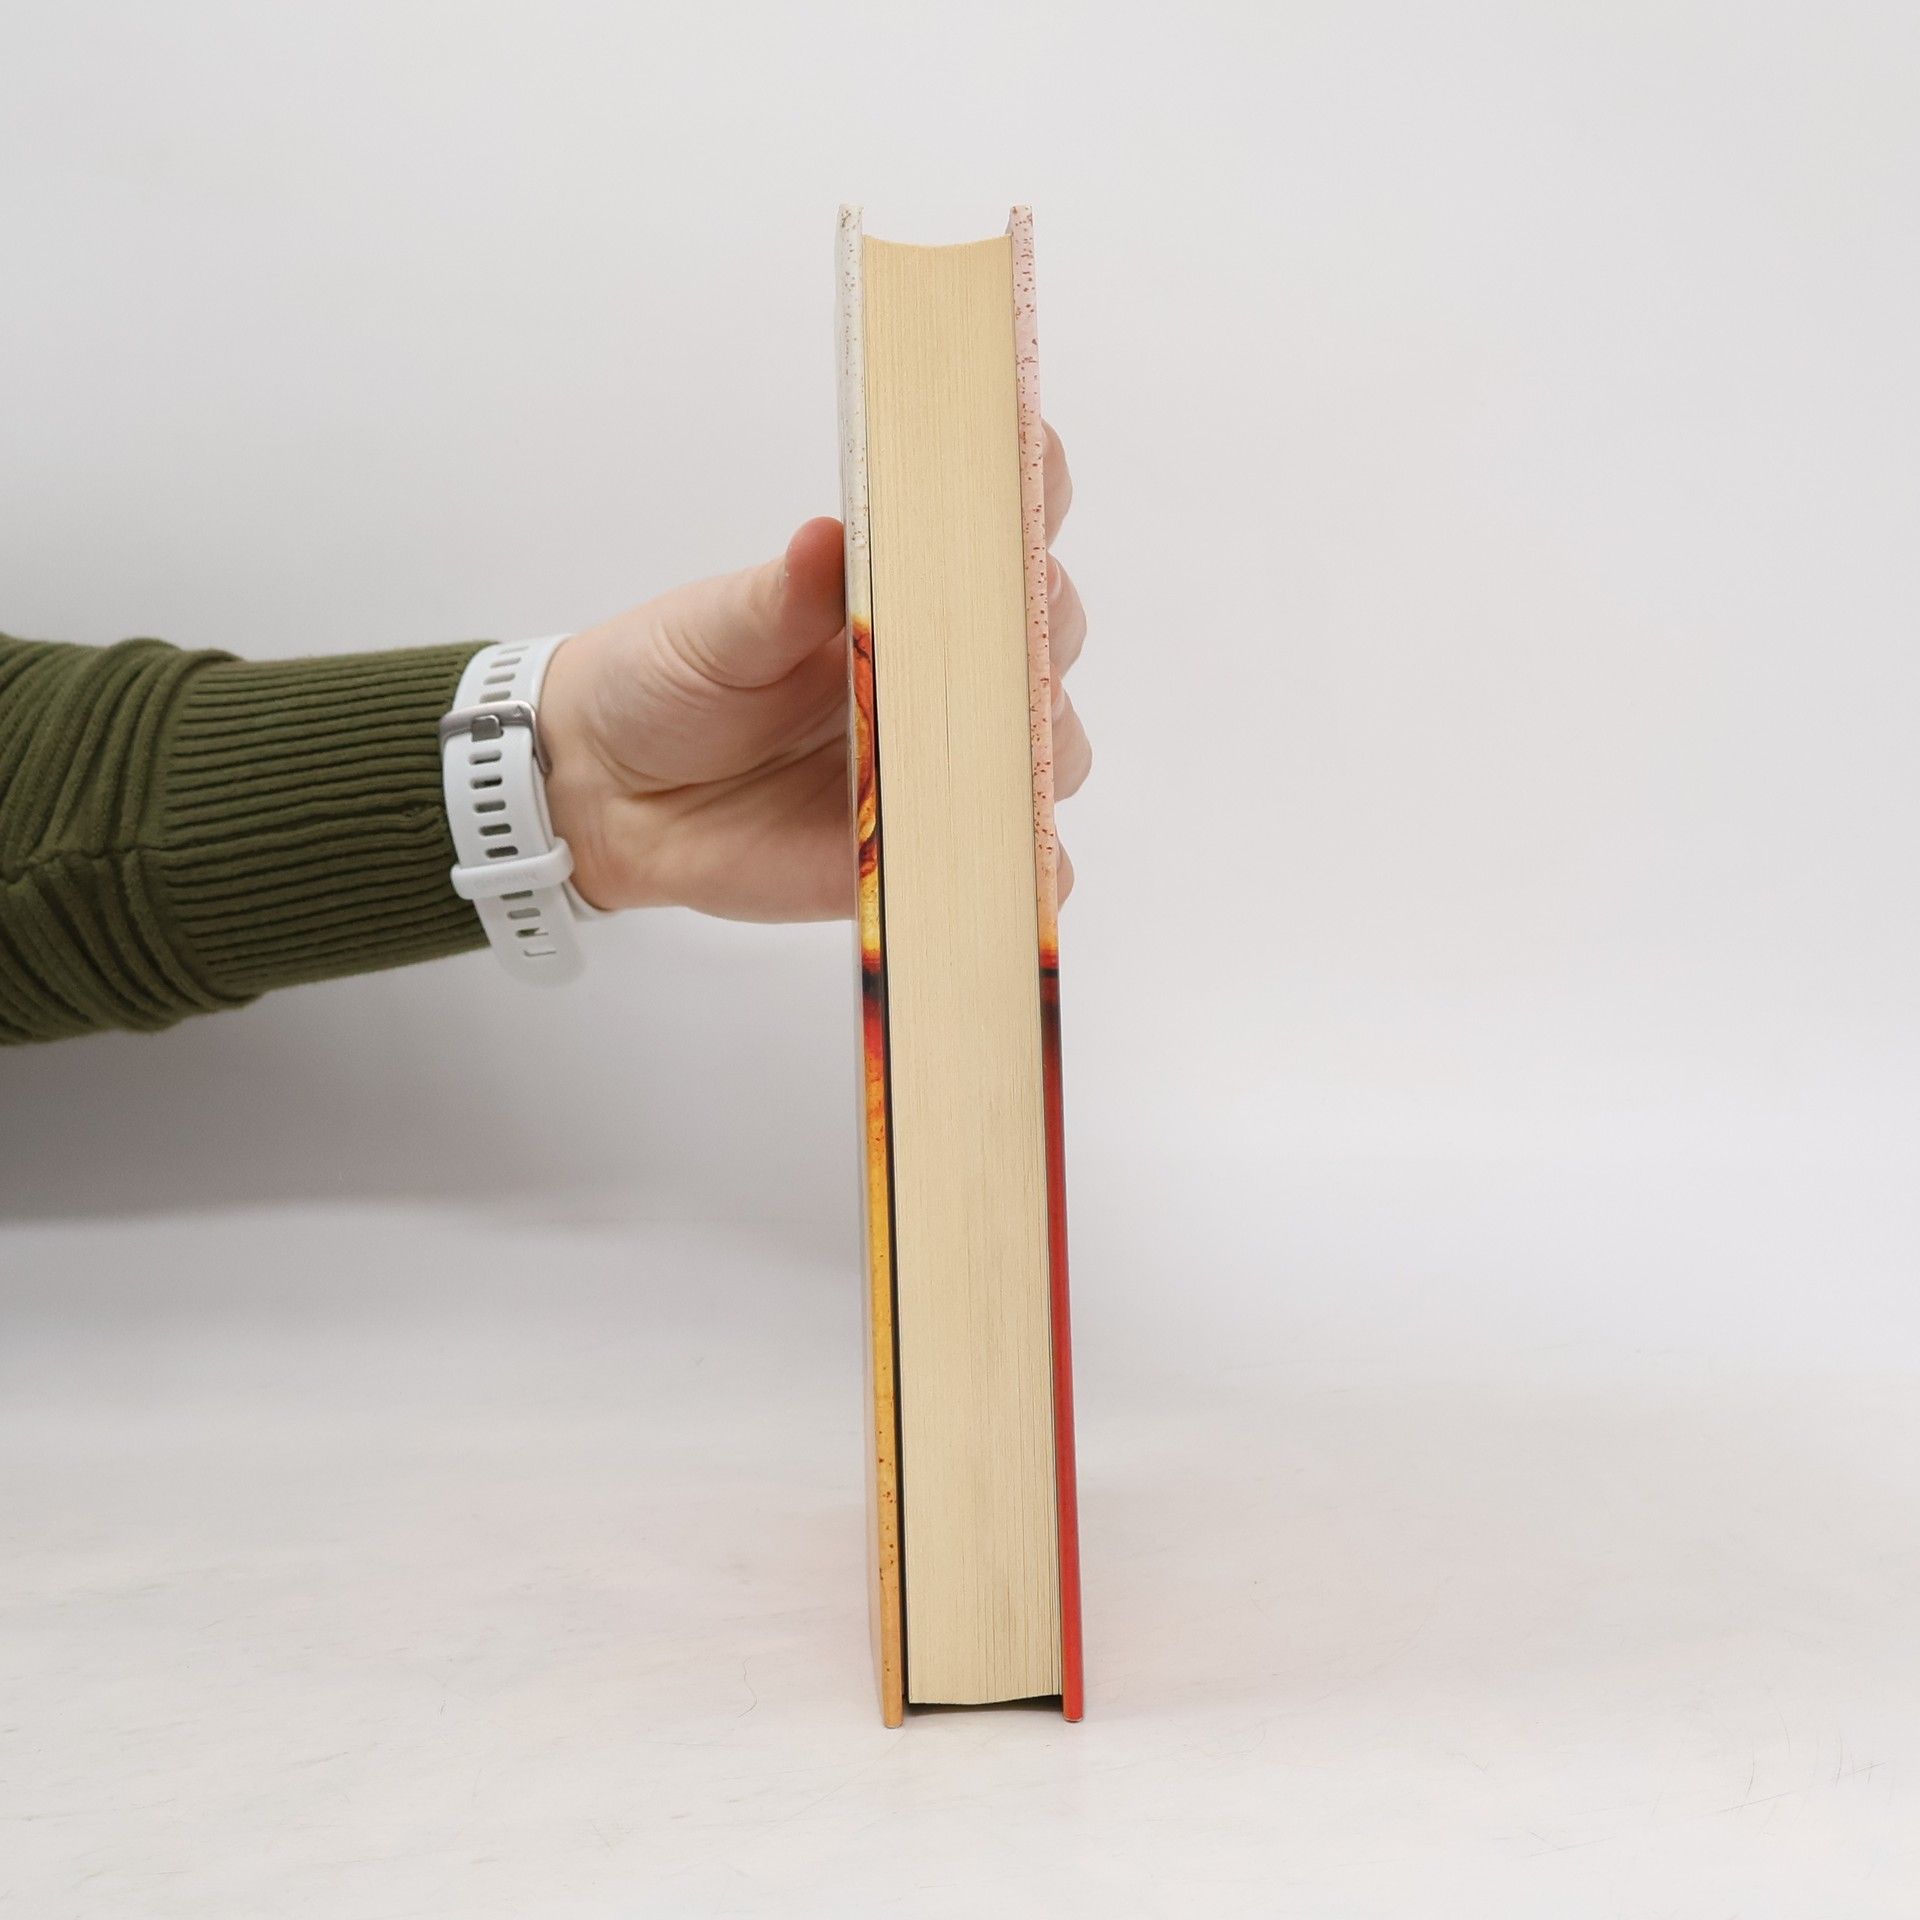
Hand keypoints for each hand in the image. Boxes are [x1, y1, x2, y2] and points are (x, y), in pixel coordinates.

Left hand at [539, 427, 1089, 919]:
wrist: (610, 793)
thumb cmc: (666, 683)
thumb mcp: (712, 631)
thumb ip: (775, 599)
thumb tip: (826, 539)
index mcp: (896, 596)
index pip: (992, 532)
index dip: (1031, 490)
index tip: (1034, 467)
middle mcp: (937, 678)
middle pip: (1043, 637)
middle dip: (1047, 619)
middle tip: (1025, 608)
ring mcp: (938, 768)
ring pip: (1043, 751)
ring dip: (1047, 738)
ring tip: (1015, 733)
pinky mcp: (923, 857)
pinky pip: (1007, 866)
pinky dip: (1036, 867)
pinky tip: (1032, 861)